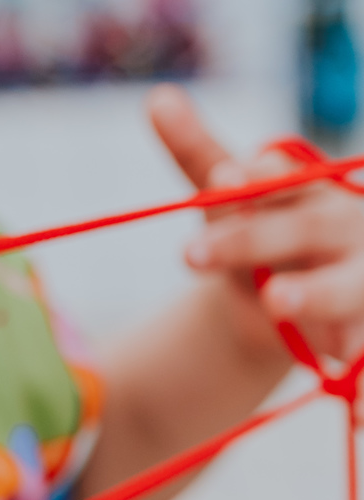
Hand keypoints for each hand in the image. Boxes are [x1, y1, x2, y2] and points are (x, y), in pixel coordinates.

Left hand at [149, 83, 363, 365]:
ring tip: (276, 301)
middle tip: (196, 252)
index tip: (223, 179)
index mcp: (316, 189)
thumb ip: (199, 152)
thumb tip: (156, 98)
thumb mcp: (231, 199)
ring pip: (346, 288)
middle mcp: (347, 228)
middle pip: (303, 230)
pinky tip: (354, 401)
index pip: (287, 177)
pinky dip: (360, 381)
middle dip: (256, 241)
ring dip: (316, 295)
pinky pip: (363, 353)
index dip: (258, 180)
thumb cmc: (268, 235)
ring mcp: (360, 281)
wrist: (295, 300)